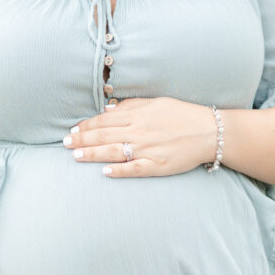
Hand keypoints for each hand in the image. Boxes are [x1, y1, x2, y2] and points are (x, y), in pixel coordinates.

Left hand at [63, 97, 217, 177]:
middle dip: (82, 140)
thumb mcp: (157, 102)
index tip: (73, 130)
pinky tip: (104, 172)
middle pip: (104, 135)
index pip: (105, 120)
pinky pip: (134, 169)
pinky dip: (119, 170)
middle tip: (65, 144)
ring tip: (76, 156)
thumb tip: (108, 109)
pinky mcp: (157, 165)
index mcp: (138, 115)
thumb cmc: (183, 115)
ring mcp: (147, 149)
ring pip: (113, 151)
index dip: (87, 125)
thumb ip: (132, 105)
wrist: (209, 131)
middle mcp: (139, 131)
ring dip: (92, 154)